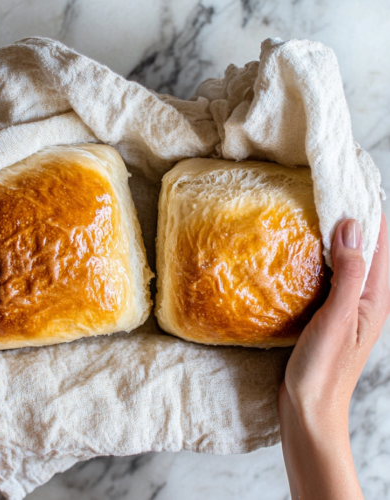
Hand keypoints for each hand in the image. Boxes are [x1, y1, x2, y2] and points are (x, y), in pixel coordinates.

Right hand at [279, 214, 389, 498]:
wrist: (309, 408)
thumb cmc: (323, 368)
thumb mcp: (338, 318)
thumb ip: (350, 273)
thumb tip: (352, 225)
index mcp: (376, 296)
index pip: (381, 239)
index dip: (368, 207)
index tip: (347, 180)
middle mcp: (368, 296)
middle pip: (366, 244)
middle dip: (350, 215)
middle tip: (323, 189)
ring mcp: (349, 304)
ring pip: (348, 257)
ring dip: (334, 234)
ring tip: (312, 210)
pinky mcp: (331, 311)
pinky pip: (332, 273)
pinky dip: (321, 256)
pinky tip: (302, 250)